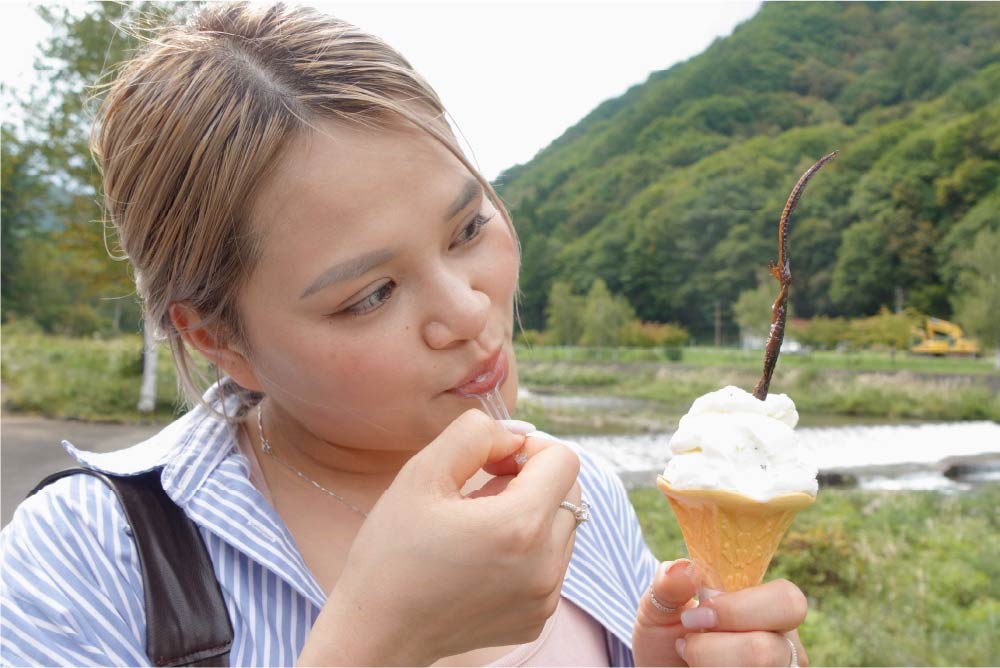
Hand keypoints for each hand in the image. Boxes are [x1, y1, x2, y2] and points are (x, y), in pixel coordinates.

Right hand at [298, 410, 581, 665]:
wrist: (376, 632)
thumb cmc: (391, 552)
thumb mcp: (421, 473)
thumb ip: (474, 435)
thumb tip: (515, 436)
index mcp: (519, 526)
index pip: (564, 460)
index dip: (529, 448)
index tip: (492, 462)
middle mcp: (544, 566)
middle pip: (570, 491)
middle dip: (532, 478)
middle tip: (483, 489)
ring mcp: (544, 597)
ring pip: (563, 527)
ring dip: (531, 513)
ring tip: (480, 525)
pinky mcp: (537, 617)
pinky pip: (551, 563)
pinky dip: (528, 549)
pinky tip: (483, 556)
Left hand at [633, 561, 809, 666]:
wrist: (659, 666)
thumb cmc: (665, 633)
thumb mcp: (659, 606)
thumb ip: (668, 585)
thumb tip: (684, 568)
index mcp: (764, 604)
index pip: (787, 599)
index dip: (741, 609)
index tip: (698, 616)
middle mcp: (781, 641)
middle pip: (770, 649)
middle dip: (717, 648)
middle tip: (686, 642)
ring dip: (709, 664)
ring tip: (688, 658)